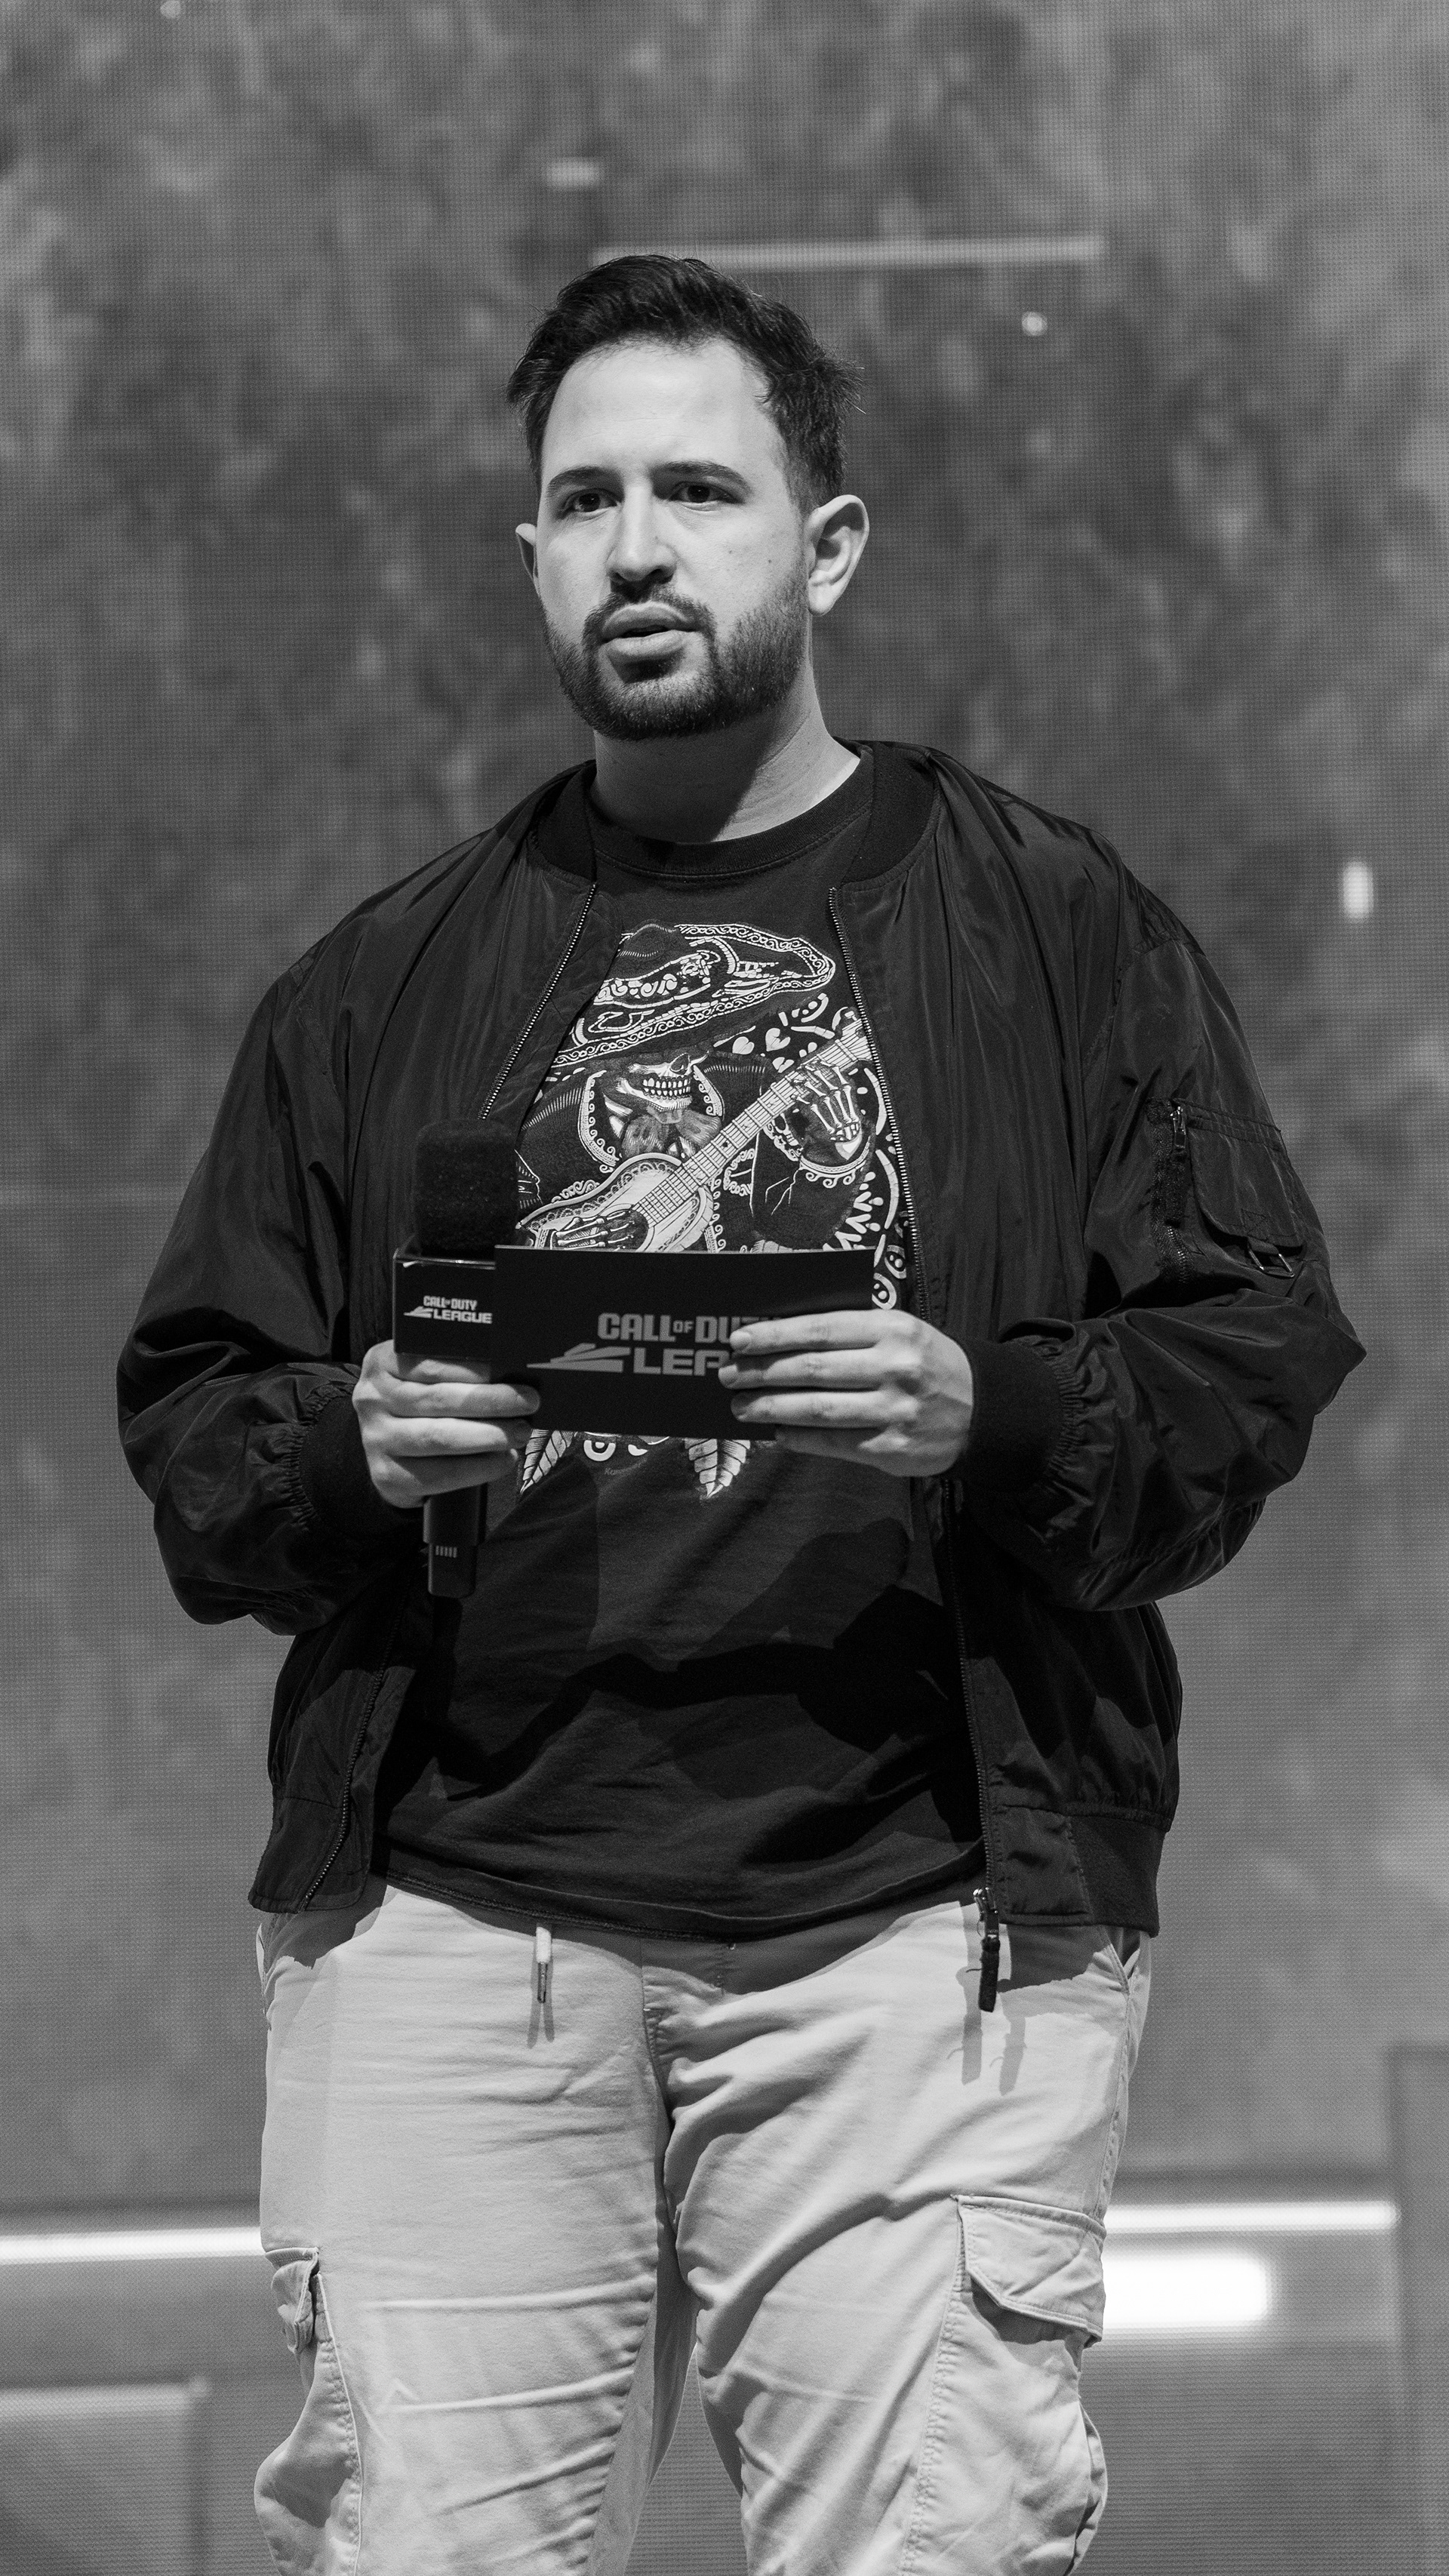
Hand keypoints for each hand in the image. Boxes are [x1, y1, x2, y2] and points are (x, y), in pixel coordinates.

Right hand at [353, 1340, 538, 1508]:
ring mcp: (376, 1438)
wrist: (389, 1448)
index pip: (429, 1363)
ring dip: (488, 1435)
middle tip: (528, 1402)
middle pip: (438, 1399)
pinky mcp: (387, 1474)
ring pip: (439, 1437)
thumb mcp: (425, 1375)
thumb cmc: (422, 1403)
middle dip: (490, 1401)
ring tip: (520, 1432)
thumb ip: (457, 1368)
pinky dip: (478, 1468)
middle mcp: (372, 1399)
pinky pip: (439, 1474)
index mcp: (382, 1363)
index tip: (508, 1372)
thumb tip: (511, 1370)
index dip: (471, 1369)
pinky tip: (502, 1459)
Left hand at [720, 1310, 973, 1477]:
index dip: (774, 1335)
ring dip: (772, 1407)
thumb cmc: (923, 1362)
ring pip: (818, 1409)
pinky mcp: (894, 1448)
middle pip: (812, 1369)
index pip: (819, 1329)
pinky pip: (834, 1443)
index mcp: (892, 1328)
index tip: (738, 1339)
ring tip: (742, 1407)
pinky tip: (778, 1431)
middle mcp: (895, 1367)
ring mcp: (895, 1410)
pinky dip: (800, 1437)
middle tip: (728, 1375)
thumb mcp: (899, 1331)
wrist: (983, 1409)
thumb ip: (848, 1331)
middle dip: (762, 1373)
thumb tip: (779, 1339)